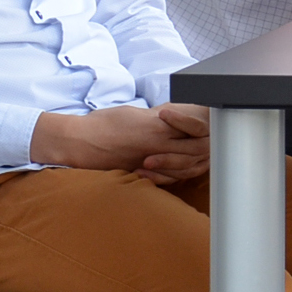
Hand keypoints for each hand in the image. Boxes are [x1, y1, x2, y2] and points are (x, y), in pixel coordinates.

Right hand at [29, 103, 208, 182]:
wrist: (80, 141)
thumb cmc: (104, 124)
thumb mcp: (135, 114)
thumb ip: (156, 119)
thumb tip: (171, 117)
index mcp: (159, 124)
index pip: (196, 125)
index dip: (205, 126)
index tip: (209, 125)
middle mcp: (159, 142)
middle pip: (198, 147)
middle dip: (207, 146)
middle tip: (211, 145)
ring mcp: (152, 158)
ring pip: (187, 165)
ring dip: (195, 162)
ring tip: (200, 159)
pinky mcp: (144, 171)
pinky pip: (170, 177)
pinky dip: (178, 174)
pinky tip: (180, 171)